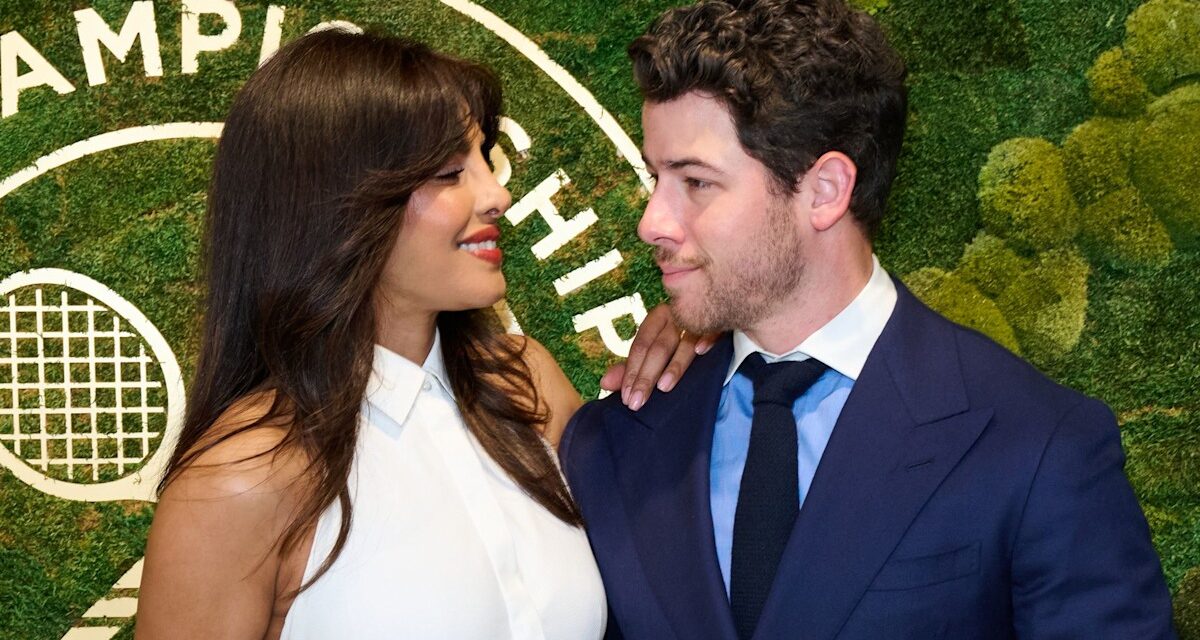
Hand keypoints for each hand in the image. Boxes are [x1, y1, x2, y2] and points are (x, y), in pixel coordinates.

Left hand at [600, 304, 716, 410]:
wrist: (716, 305)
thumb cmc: (680, 334)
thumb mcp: (654, 348)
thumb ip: (632, 366)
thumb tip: (604, 383)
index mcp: (657, 319)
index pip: (640, 346)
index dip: (631, 371)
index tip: (626, 397)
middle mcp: (674, 316)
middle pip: (658, 347)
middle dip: (646, 376)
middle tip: (637, 402)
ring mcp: (697, 318)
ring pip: (683, 343)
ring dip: (674, 365)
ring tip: (664, 388)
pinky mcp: (719, 321)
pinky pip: (713, 329)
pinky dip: (707, 339)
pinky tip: (702, 352)